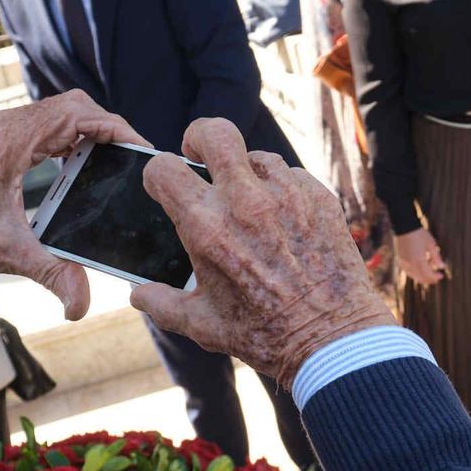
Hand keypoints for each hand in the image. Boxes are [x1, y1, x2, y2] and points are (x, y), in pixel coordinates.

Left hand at [0, 90, 144, 321]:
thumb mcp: (8, 253)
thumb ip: (51, 274)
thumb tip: (80, 305)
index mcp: (14, 141)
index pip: (77, 114)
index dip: (115, 126)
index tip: (140, 147)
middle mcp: (12, 126)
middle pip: (77, 106)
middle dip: (111, 127)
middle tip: (134, 156)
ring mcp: (8, 129)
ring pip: (64, 111)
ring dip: (93, 128)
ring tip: (118, 158)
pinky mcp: (7, 138)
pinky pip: (51, 123)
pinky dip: (75, 135)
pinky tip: (86, 163)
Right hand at [129, 118, 393, 387]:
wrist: (332, 339)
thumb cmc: (265, 336)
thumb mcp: (202, 326)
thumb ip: (162, 305)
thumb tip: (137, 294)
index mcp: (206, 226)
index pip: (164, 168)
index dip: (159, 174)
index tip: (166, 187)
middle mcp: (245, 200)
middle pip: (213, 132)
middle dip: (199, 138)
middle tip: (200, 156)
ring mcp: (287, 194)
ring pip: (256, 155)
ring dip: (246, 172)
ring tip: (249, 202)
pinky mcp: (320, 198)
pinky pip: (292, 176)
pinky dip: (282, 190)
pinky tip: (284, 218)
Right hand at [395, 227, 447, 286]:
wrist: (404, 227)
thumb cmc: (419, 234)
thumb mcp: (431, 244)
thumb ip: (436, 257)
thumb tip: (442, 266)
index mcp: (419, 260)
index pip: (428, 275)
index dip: (435, 277)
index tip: (441, 275)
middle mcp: (410, 264)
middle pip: (421, 278)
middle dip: (430, 279)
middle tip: (436, 276)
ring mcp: (403, 263)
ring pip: (414, 276)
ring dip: (423, 275)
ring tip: (430, 267)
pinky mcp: (399, 261)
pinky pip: (408, 271)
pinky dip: (416, 272)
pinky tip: (421, 266)